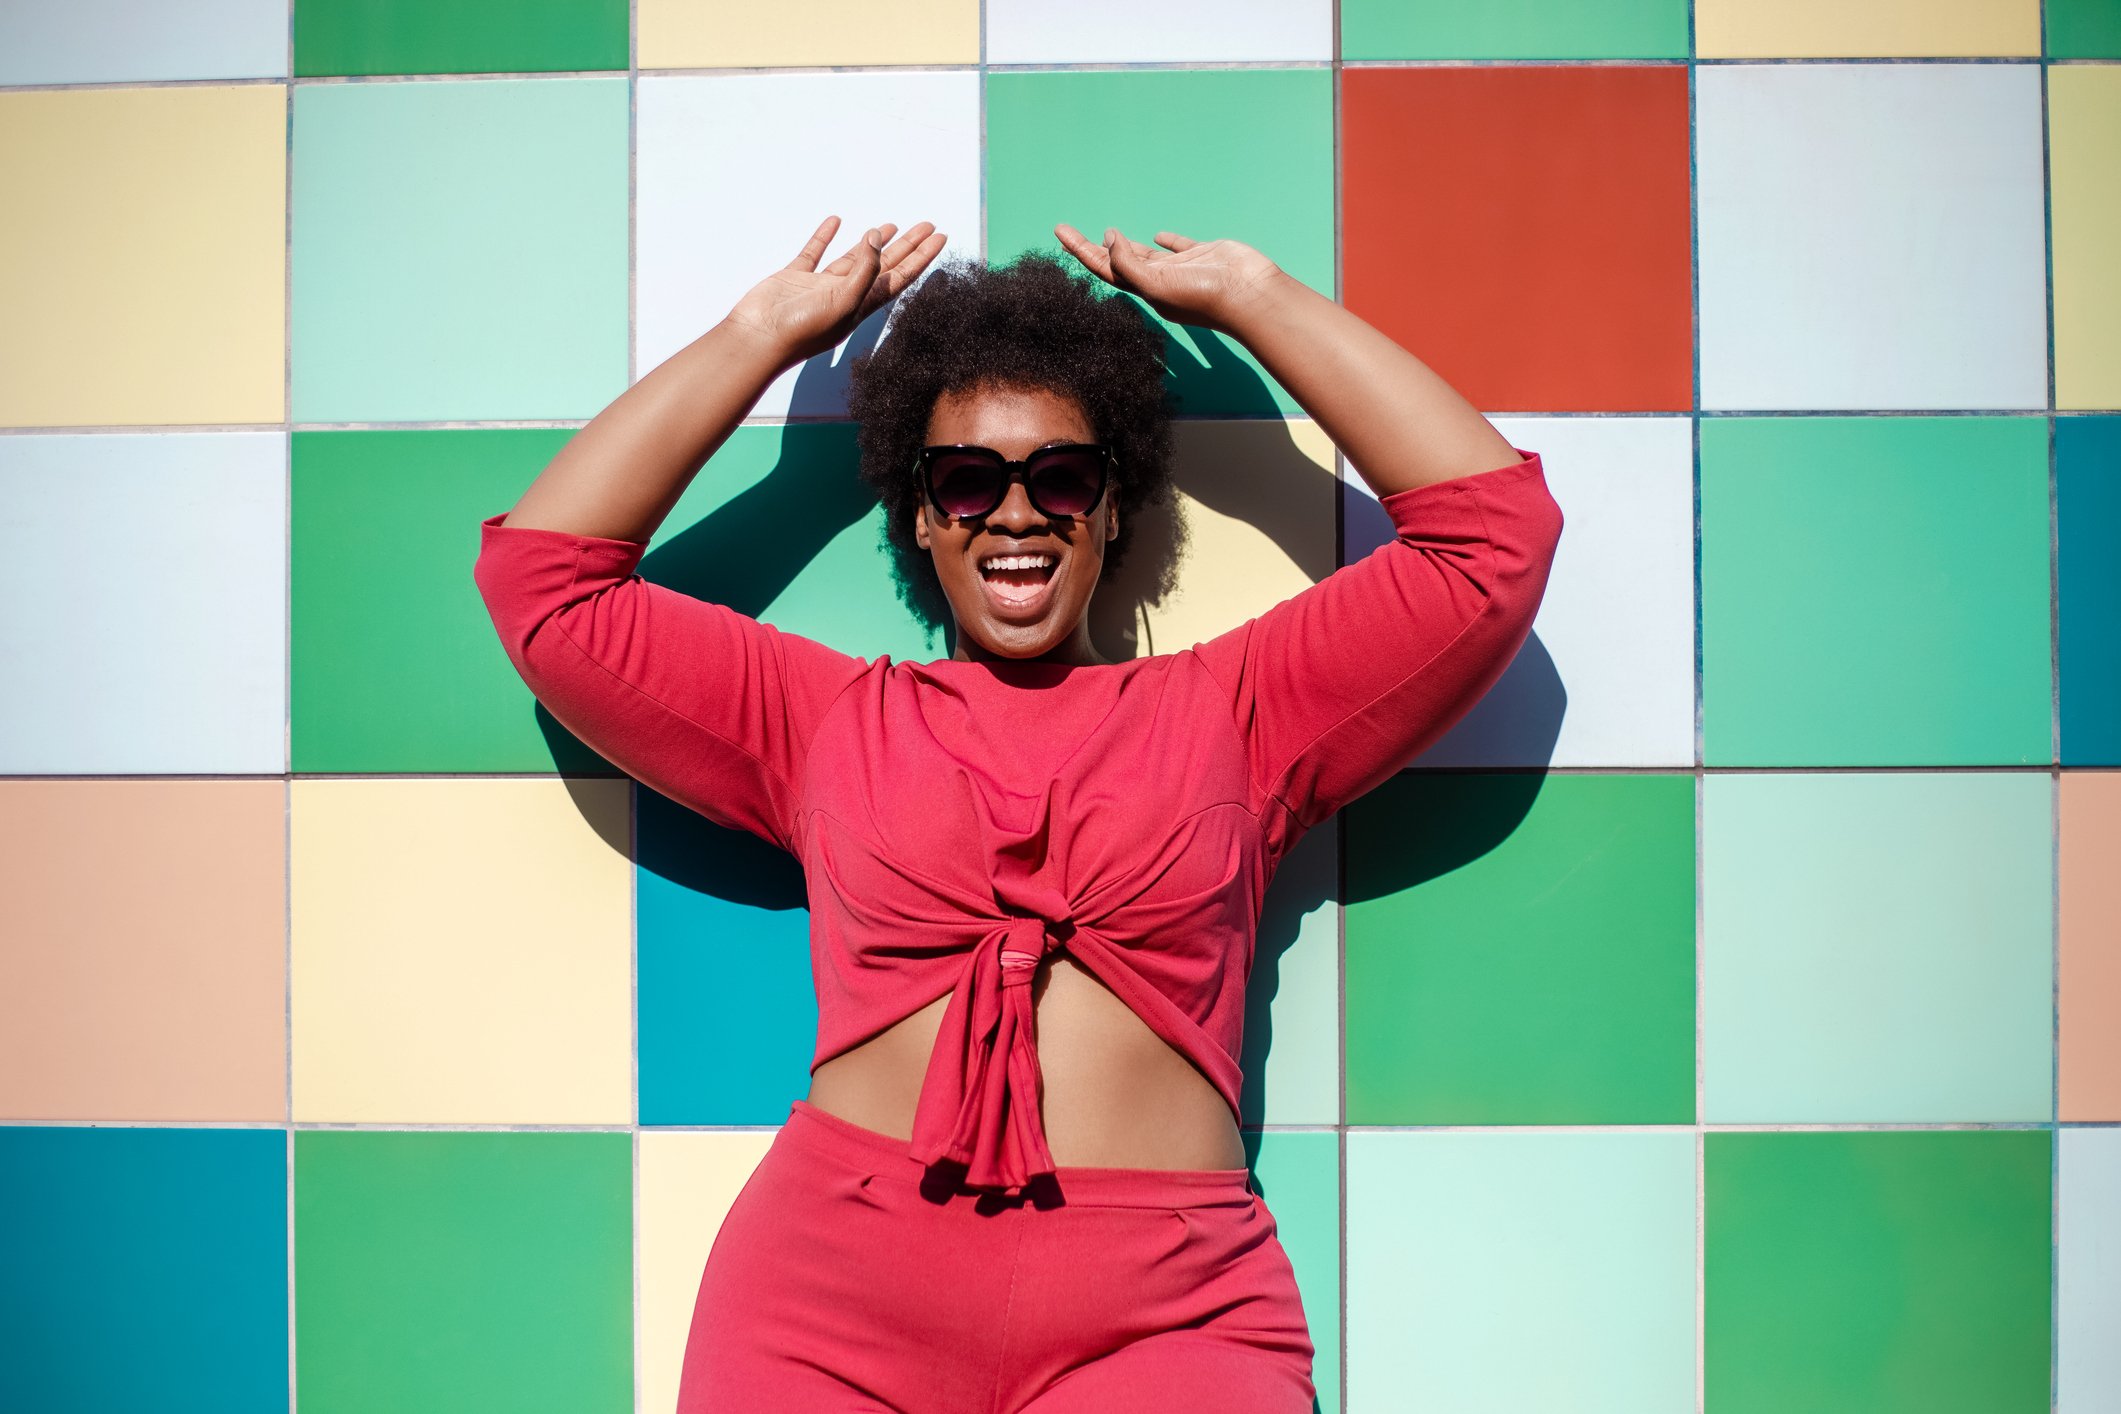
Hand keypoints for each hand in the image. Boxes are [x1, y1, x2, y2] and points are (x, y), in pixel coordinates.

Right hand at [724, 215, 948, 365]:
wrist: (758, 337)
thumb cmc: (802, 330)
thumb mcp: (844, 302)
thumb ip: (864, 270)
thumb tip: (877, 238)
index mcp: (862, 306)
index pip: (900, 277)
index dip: (922, 257)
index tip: (940, 237)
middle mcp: (845, 296)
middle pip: (884, 266)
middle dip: (907, 246)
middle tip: (926, 225)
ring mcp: (821, 287)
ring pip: (853, 258)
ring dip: (872, 242)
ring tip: (891, 225)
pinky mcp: (796, 277)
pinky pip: (815, 252)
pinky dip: (825, 236)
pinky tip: (836, 221)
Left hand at [1054, 224, 1285, 332]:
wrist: (1248, 294)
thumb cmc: (1204, 296)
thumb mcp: (1156, 284)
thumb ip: (1128, 262)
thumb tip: (1110, 239)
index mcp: (1146, 290)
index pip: (1104, 269)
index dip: (1081, 250)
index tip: (1060, 232)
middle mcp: (1160, 281)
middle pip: (1117, 262)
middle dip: (1092, 247)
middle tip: (1066, 231)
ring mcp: (1181, 269)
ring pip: (1144, 254)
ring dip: (1123, 244)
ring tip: (1107, 233)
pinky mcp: (1202, 256)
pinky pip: (1178, 247)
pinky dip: (1166, 240)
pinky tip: (1157, 235)